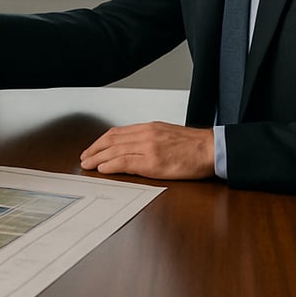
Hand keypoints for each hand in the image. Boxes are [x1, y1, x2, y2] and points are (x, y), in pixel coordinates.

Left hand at [79, 121, 214, 179]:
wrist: (211, 148)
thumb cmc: (193, 145)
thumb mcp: (166, 135)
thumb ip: (149, 138)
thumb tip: (133, 147)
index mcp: (148, 127)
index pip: (117, 132)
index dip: (101, 141)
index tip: (92, 148)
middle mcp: (145, 134)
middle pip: (112, 140)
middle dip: (95, 149)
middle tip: (84, 158)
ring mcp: (148, 148)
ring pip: (115, 151)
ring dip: (98, 158)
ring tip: (88, 164)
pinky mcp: (154, 162)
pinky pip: (127, 162)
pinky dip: (112, 165)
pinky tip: (103, 168)